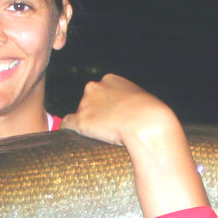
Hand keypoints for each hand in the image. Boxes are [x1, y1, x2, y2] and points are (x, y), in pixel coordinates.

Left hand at [61, 74, 179, 148]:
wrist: (147, 125)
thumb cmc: (151, 115)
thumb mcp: (142, 100)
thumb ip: (130, 102)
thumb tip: (127, 114)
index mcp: (110, 80)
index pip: (100, 91)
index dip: (106, 106)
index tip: (113, 117)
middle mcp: (94, 88)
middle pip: (88, 101)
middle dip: (94, 113)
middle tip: (107, 128)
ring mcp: (86, 104)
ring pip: (80, 114)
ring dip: (87, 123)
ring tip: (102, 136)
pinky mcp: (80, 121)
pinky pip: (67, 124)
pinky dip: (68, 130)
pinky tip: (71, 137)